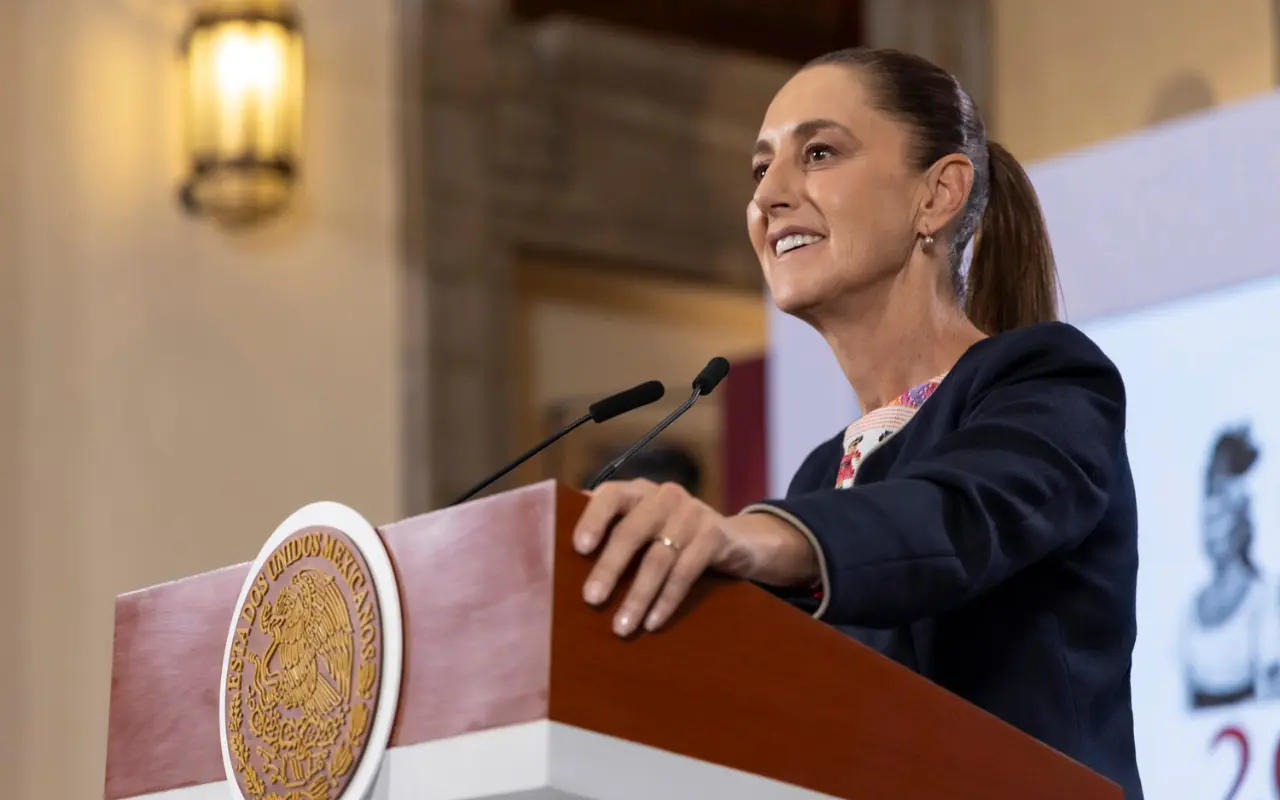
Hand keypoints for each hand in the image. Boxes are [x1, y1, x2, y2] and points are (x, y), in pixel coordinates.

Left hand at [573, 479, 818, 635]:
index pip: (611, 495)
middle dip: (610, 568)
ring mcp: (693, 513)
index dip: (594, 519)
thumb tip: (555, 547)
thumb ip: (610, 531)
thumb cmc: (671, 538)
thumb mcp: (643, 528)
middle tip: (591, 600)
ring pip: (659, 558)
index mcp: (639, 492)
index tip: (579, 548)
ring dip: (638, 595)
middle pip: (632, 532)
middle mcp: (665, 496)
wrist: (736, 541)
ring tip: (621, 627)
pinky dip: (667, 600)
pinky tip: (653, 622)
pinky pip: (686, 571)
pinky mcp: (715, 535)